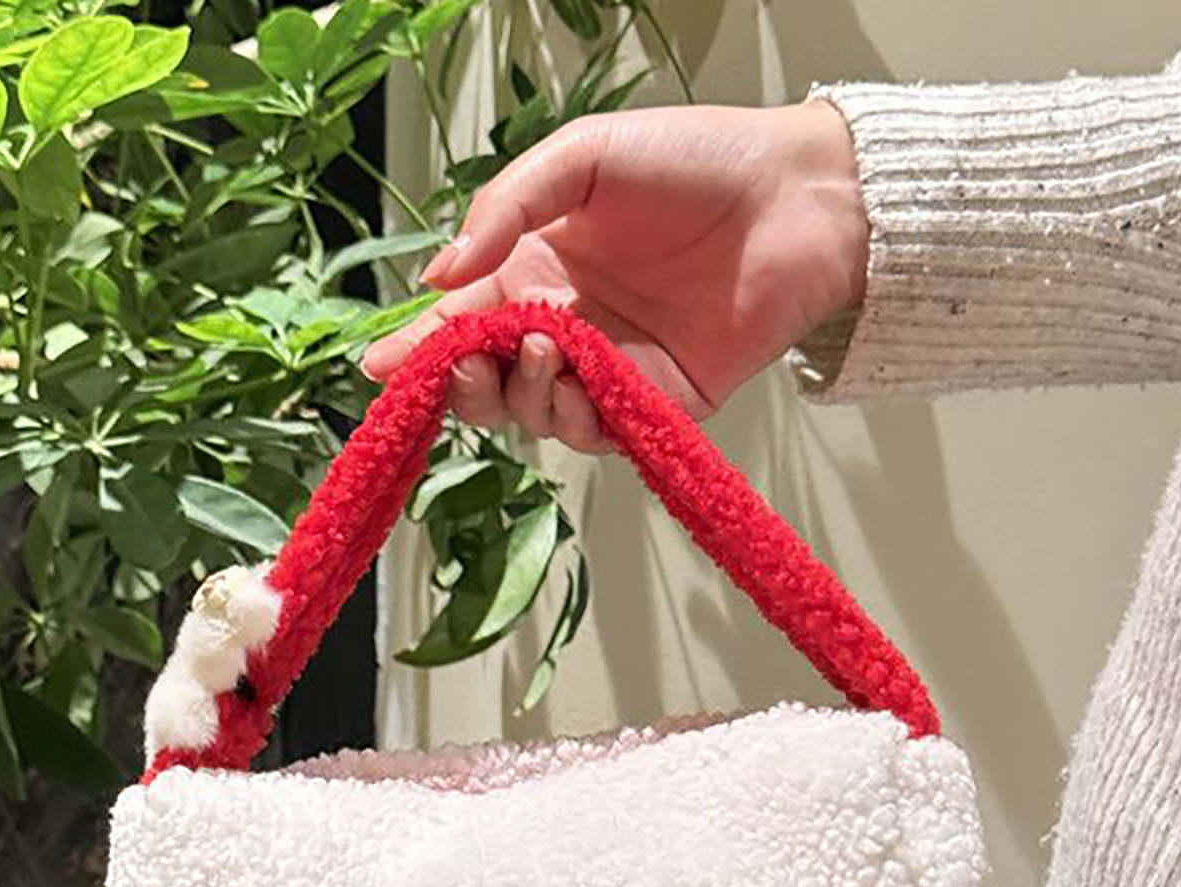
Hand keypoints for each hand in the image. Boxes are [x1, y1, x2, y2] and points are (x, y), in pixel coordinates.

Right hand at [361, 101, 867, 451]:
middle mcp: (563, 328)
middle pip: (485, 384)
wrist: (798, 198)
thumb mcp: (582, 159)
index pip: (460, 323)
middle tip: (462, 361)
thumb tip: (437, 276)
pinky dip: (574, 415)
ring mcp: (607, 371)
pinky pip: (595, 433)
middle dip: (462, 382)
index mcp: (533, 270)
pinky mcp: (654, 405)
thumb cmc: (697, 162)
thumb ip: (505, 210)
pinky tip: (578, 373)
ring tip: (544, 343)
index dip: (418, 349)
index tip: (382, 366)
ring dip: (521, 392)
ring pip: (533, 416)